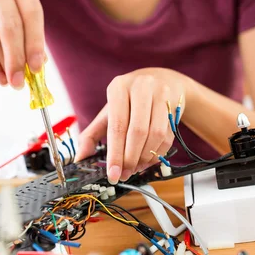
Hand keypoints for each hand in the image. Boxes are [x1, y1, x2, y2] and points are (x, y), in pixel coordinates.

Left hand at [75, 68, 185, 184]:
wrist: (162, 81)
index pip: (117, 126)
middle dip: (130, 158)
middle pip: (137, 131)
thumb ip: (91, 135)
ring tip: (135, 168)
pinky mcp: (175, 105)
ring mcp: (161, 94)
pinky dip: (157, 153)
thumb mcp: (108, 112)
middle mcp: (141, 87)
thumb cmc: (130, 100)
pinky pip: (167, 136)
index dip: (115, 154)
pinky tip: (147, 160)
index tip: (113, 173)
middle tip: (124, 174)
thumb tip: (79, 158)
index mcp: (119, 87)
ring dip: (144, 157)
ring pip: (155, 135)